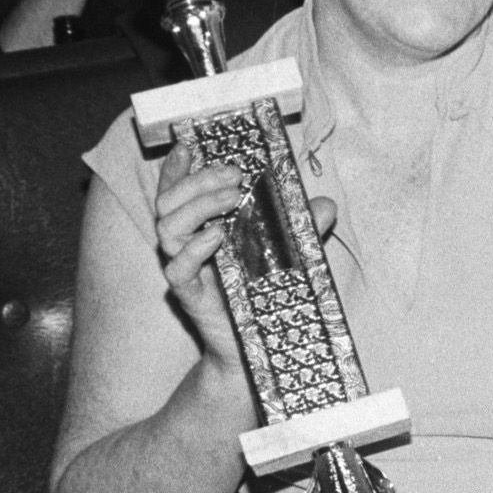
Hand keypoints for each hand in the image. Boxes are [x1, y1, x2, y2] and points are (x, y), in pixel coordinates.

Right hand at [153, 143, 334, 373]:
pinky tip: (217, 235)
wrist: (260, 348)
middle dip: (196, 179)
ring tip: (230, 197)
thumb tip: (325, 203)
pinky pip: (177, 268)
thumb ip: (302, 228)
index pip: (179, 190)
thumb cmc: (268, 295)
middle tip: (232, 172)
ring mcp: (186, 269)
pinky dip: (194, 248)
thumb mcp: (292, 255)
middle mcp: (187, 245)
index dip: (180, 167)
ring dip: (197, 205)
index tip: (190, 144)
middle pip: (169, 202)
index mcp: (203, 228)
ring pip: (167, 228)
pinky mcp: (190, 296)